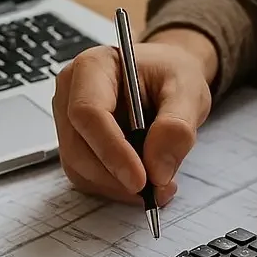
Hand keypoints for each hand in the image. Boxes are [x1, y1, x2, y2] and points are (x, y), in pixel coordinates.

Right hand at [52, 28, 216, 203]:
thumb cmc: (170, 75)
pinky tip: (142, 180)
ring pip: (80, 168)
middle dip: (117, 176)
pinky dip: (115, 187)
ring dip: (117, 186)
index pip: (88, 113)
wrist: (165, 79)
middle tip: (158, 189)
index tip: (141, 179)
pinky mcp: (75, 144)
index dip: (112, 150)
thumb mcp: (188, 91)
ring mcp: (68, 121)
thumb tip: (157, 169)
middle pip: (78, 147)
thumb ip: (177, 127)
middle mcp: (70, 93)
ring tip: (158, 184)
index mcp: (92, 67)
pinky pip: (86, 176)